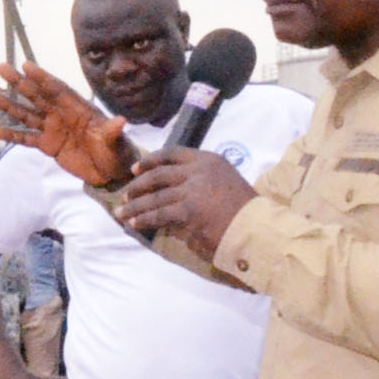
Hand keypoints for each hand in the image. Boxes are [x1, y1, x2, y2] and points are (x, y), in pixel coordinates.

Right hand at [0, 61, 135, 188]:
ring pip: (27, 114)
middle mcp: (62, 114)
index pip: (57, 90)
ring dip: (9, 105)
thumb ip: (112, 131)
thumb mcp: (116, 142)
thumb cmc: (117, 153)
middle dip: (19, 82)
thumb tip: (121, 121)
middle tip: (2, 68)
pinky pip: (26, 138)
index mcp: (78, 109)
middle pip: (37, 96)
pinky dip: (12, 135)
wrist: (111, 173)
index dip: (42, 78)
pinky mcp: (47, 145)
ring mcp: (53, 129)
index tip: (26, 65)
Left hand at [118, 147, 258, 255]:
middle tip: (125, 194)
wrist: (257, 226)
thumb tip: (174, 187)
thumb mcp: (223, 181)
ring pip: (155, 196)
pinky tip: (134, 223)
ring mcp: (193, 189)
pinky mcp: (189, 210)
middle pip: (159, 174)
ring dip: (135, 206)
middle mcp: (199, 170)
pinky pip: (159, 214)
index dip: (150, 160)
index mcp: (209, 159)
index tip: (135, 168)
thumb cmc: (243, 208)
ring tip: (121, 213)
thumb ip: (201, 179)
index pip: (172, 153)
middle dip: (138, 185)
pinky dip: (144, 219)